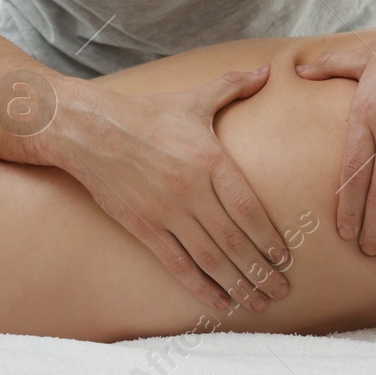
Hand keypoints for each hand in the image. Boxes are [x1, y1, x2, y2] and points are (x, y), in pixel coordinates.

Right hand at [49, 67, 291, 315]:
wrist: (89, 129)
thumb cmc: (146, 113)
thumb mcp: (193, 98)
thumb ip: (234, 86)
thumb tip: (268, 70)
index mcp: (209, 158)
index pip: (248, 208)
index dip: (269, 238)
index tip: (286, 259)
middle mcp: (190, 189)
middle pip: (235, 240)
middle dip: (262, 270)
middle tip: (283, 291)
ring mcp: (166, 211)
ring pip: (210, 258)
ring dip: (239, 284)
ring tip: (260, 303)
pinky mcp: (143, 227)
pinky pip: (177, 264)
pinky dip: (200, 288)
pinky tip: (220, 304)